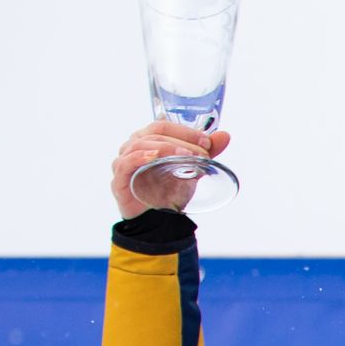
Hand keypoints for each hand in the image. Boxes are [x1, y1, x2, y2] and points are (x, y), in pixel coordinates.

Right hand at [109, 123, 232, 218]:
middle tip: (202, 151)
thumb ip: (206, 153)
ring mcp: (123, 160)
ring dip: (166, 148)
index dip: (186, 131)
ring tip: (186, 156)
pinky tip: (152, 158)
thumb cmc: (168, 190)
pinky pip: (126, 163)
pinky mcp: (119, 179)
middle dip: (181, 140)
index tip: (208, 141)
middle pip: (155, 133)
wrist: (156, 219)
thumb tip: (225, 135)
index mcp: (148, 139)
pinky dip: (139, 158)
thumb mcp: (191, 170)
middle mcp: (133, 145)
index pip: (164, 126)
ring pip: (141, 145)